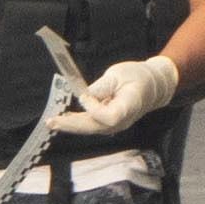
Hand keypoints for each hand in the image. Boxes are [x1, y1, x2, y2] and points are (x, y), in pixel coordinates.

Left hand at [51, 54, 180, 134]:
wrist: (153, 86)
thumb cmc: (138, 76)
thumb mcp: (118, 74)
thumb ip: (100, 87)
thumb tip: (82, 96)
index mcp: (129, 106)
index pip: (109, 116)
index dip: (94, 109)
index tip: (84, 96)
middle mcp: (123, 120)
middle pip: (95, 127)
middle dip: (71, 125)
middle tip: (51, 121)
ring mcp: (117, 125)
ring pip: (91, 129)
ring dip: (71, 126)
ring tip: (53, 122)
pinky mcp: (110, 124)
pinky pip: (92, 125)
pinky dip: (77, 123)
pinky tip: (64, 120)